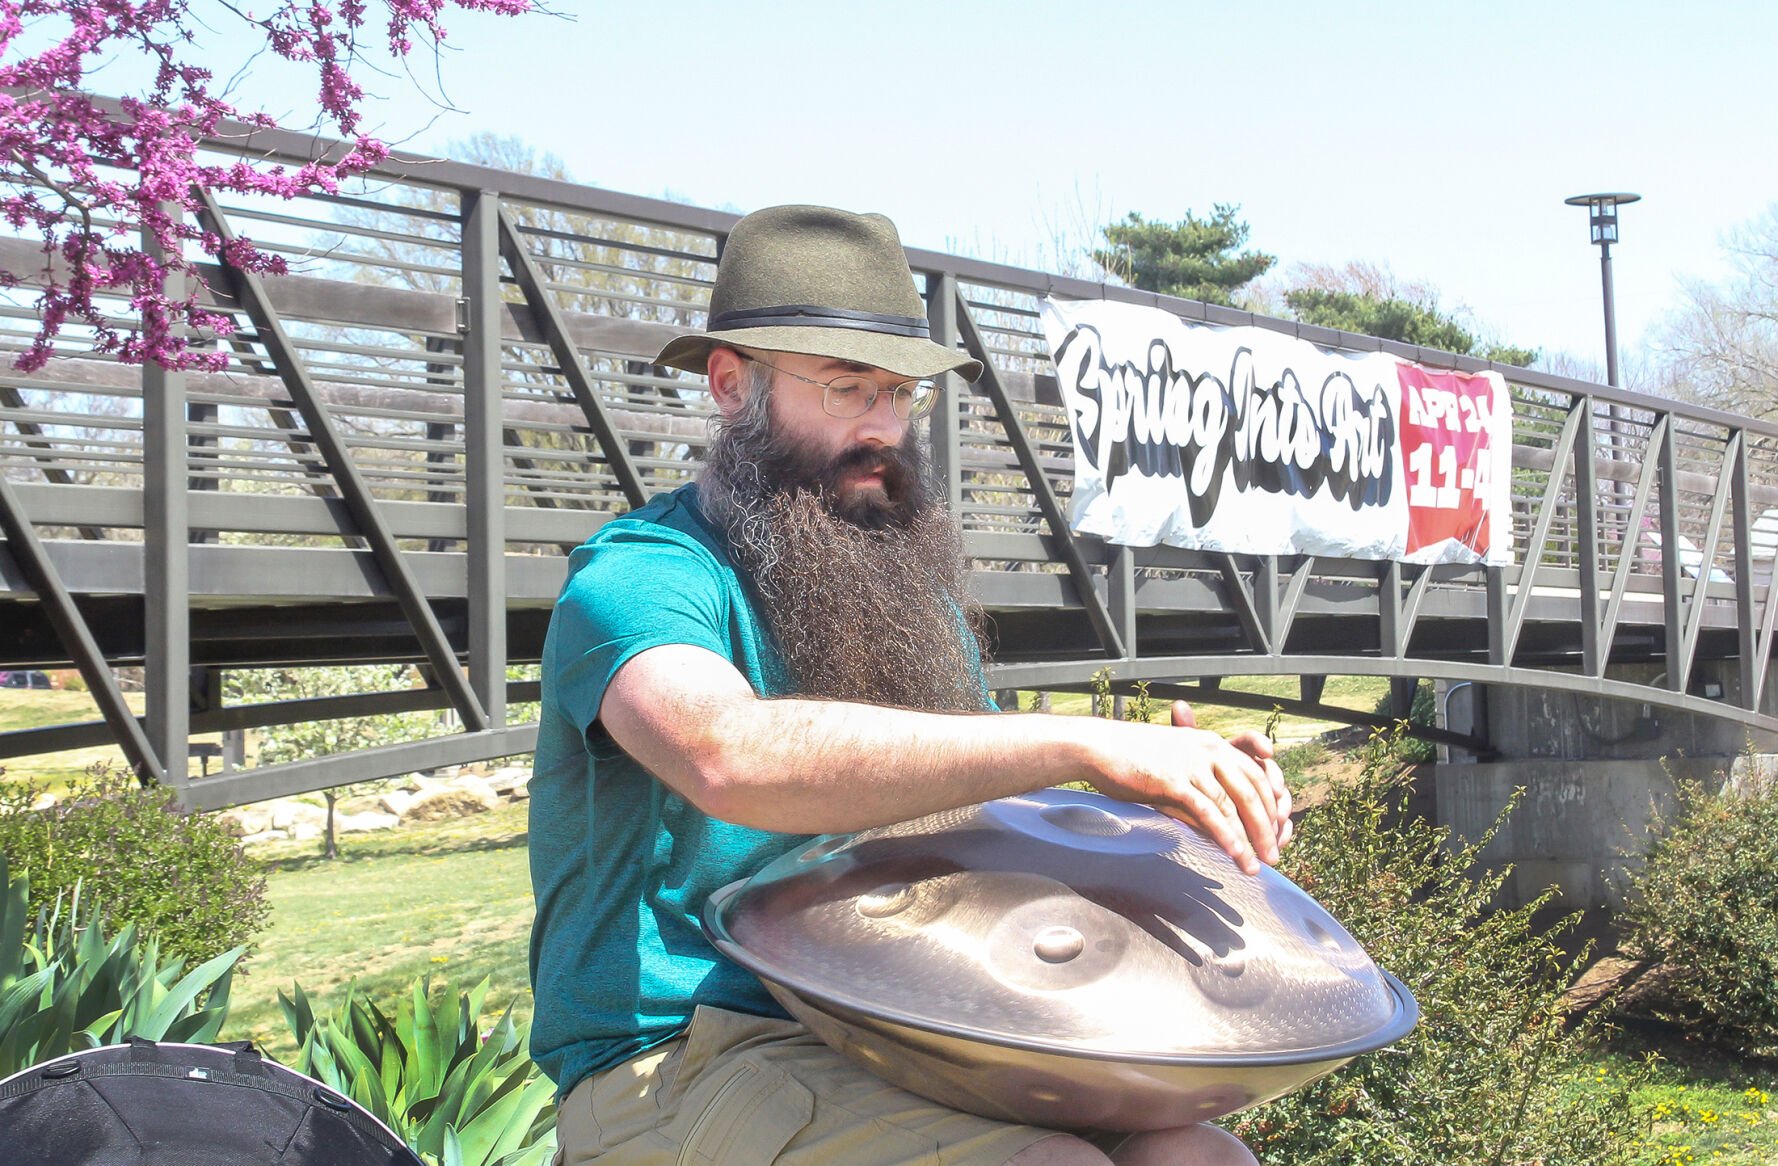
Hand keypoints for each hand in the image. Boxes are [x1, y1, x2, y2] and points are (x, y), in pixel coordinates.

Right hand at [1087, 702, 1291, 875]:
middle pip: (1252, 792)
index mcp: (1212, 743)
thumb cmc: (1133, 758)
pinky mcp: (1175, 781)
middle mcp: (1209, 750)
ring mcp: (1193, 765)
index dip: (1270, 806)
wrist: (1098, 747)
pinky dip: (1227, 836)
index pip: (1256, 775)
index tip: (1276, 832)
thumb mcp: (1175, 765)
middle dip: (1266, 828)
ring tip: (1256, 866)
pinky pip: (1209, 813)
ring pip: (1234, 806)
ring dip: (1249, 840)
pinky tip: (1235, 856)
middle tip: (1274, 857)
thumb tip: (1215, 823)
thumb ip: (1198, 788)